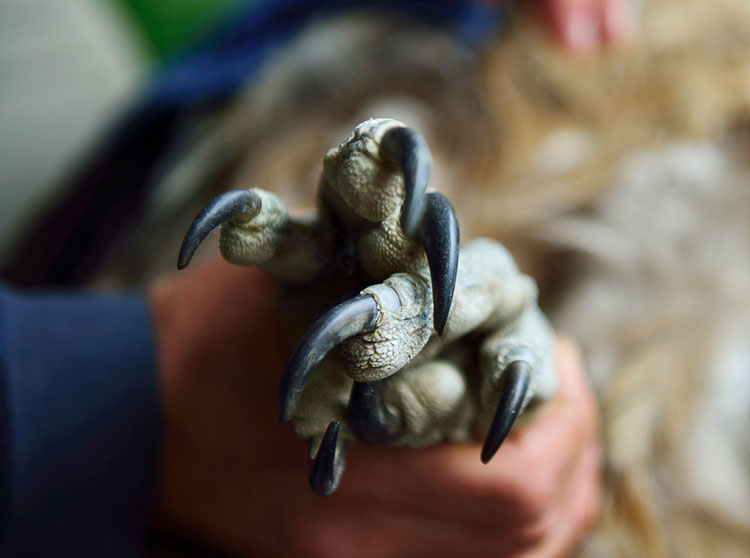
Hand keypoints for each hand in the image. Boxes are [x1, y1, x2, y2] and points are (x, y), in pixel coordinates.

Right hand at [148, 258, 599, 556]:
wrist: (116, 421)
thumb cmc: (202, 341)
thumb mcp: (298, 294)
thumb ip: (397, 293)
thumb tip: (497, 276)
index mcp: (354, 476)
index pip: (516, 488)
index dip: (567, 424)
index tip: (560, 358)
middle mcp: (358, 543)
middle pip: (531, 535)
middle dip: (574, 455)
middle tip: (566, 387)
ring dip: (555, 494)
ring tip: (554, 428)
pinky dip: (511, 526)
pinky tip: (510, 471)